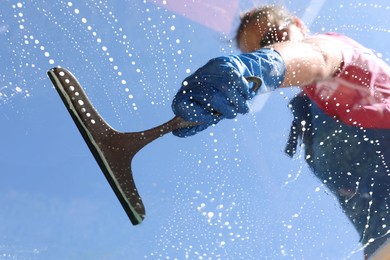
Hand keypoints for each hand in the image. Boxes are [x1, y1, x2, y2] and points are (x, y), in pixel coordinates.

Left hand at [171, 49, 285, 136]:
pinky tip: (246, 95)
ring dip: (238, 101)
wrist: (235, 74)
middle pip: (211, 98)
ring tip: (244, 108)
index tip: (211, 119)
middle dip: (227, 109)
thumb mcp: (206, 112)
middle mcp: (193, 81)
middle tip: (233, 114)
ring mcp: (207, 71)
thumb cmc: (217, 100)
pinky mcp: (223, 63)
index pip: (181, 106)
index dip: (197, 116)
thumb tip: (178, 132)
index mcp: (184, 95)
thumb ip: (196, 123)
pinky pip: (236, 78)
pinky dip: (243, 89)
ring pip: (226, 88)